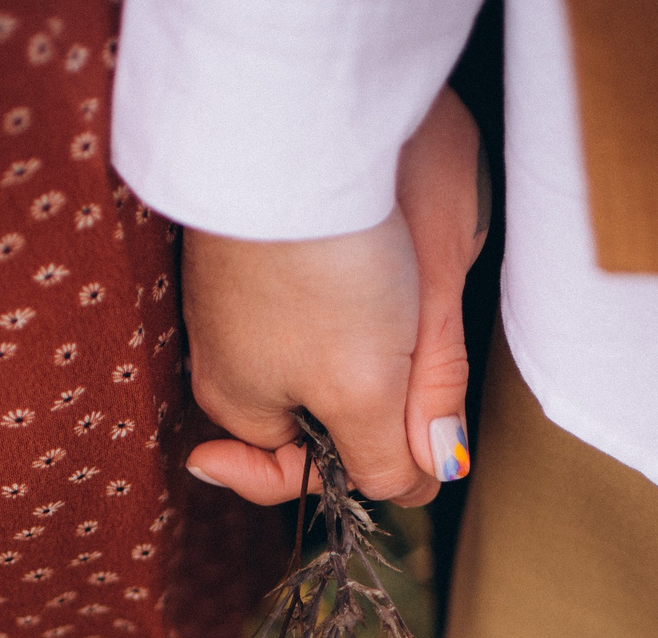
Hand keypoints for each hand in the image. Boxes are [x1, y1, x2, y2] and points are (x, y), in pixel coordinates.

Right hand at [181, 88, 486, 507]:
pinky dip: (371, 283)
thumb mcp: (364, 388)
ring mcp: (251, 291)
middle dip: (381, 401)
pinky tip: (391, 258)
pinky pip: (335, 288)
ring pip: (338, 349)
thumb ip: (389, 452)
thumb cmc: (318, 271)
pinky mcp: (278, 237)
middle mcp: (233, 352)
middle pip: (325, 408)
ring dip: (384, 342)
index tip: (419, 462)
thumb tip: (424, 481)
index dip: (365, 475)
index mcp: (238, 402)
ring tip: (410, 298)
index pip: (297, 472)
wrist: (293, 137)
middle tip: (421, 363)